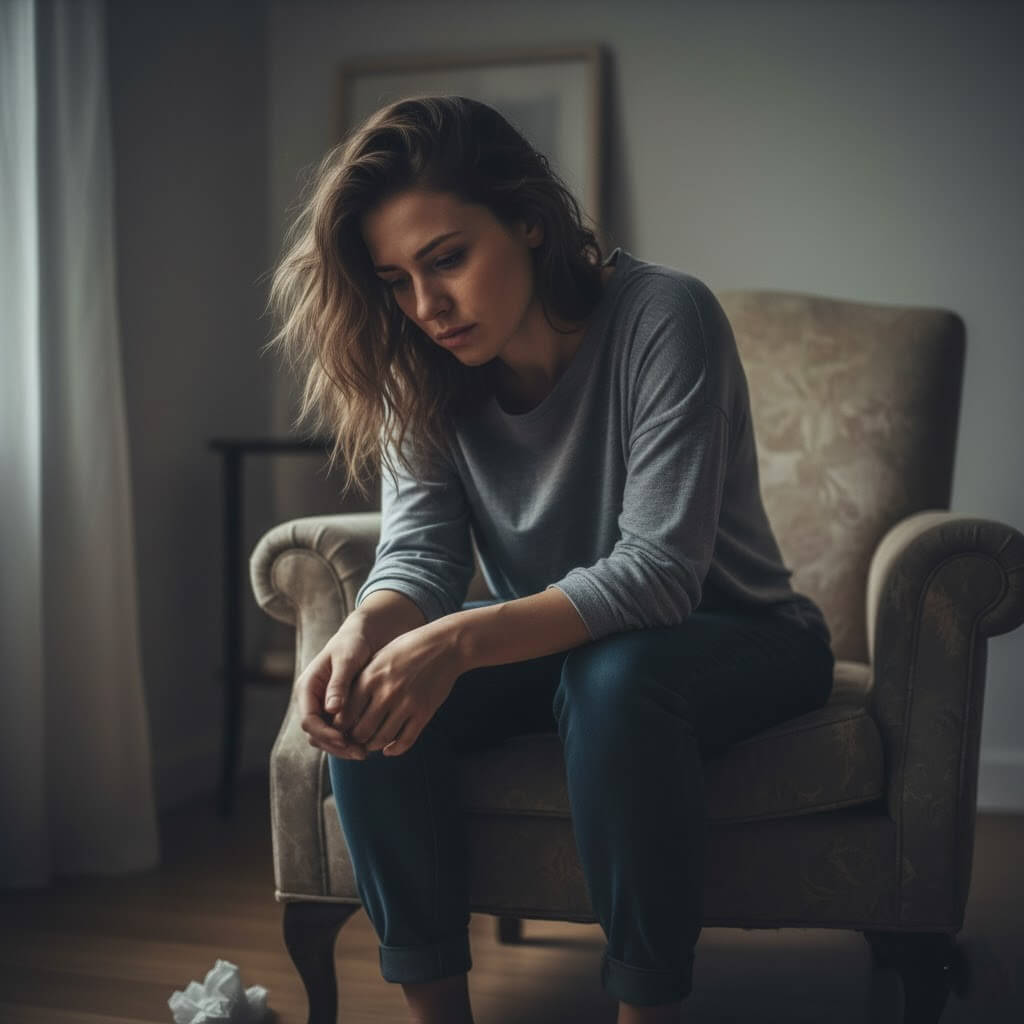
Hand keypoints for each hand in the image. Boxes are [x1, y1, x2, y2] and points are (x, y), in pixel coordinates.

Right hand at [297, 626, 375, 760]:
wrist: (361, 636)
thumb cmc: (353, 643)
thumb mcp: (346, 660)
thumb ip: (338, 684)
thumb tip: (331, 710)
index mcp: (307, 687)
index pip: (309, 721)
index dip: (325, 734)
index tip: (345, 741)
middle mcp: (310, 700)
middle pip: (316, 734)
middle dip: (335, 746)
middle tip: (360, 753)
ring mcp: (321, 706)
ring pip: (326, 737)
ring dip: (342, 748)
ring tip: (365, 752)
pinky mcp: (334, 710)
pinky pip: (337, 731)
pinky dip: (349, 740)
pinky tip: (367, 743)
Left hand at [339, 620, 465, 756]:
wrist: (445, 645)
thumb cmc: (408, 648)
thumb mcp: (379, 657)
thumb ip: (361, 680)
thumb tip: (343, 707)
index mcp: (370, 677)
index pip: (345, 714)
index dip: (340, 727)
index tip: (342, 729)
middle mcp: (386, 693)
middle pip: (361, 731)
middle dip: (355, 739)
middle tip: (355, 740)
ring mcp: (406, 704)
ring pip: (382, 739)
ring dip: (373, 746)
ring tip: (371, 744)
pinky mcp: (424, 712)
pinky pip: (405, 740)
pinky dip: (395, 749)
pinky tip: (390, 749)